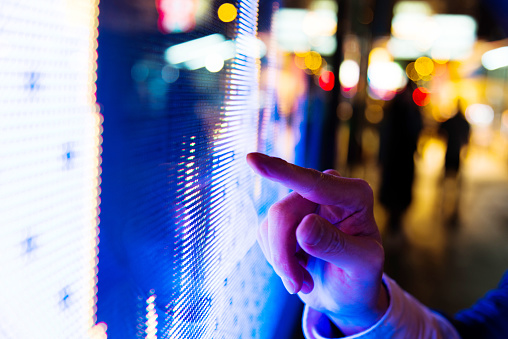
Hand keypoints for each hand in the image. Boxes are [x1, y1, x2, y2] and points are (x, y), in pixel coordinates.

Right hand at [246, 153, 387, 334]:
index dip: (282, 172)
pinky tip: (297, 271)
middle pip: (283, 213)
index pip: (315, 184)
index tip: (251, 160)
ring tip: (304, 281)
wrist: (346, 294)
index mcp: (355, 196)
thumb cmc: (360, 279)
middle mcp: (328, 190)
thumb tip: (304, 226)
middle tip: (297, 285)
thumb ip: (335, 245)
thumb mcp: (361, 267)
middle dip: (283, 253)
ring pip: (270, 224)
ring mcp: (304, 201)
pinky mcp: (287, 215)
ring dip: (281, 261)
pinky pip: (264, 233)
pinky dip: (277, 259)